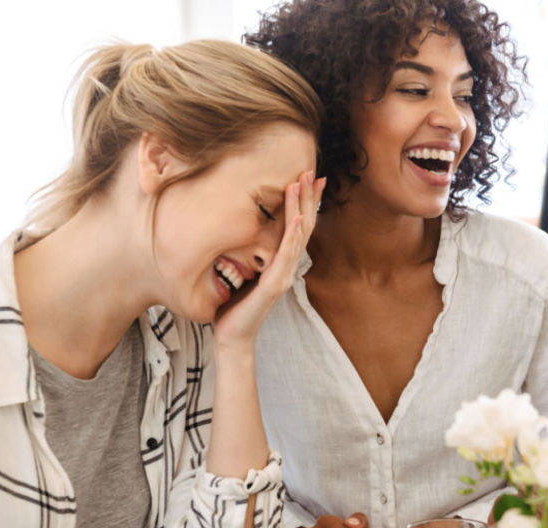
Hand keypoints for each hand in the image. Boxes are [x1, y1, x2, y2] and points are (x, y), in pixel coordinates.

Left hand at [213, 171, 324, 349]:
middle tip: (314, 171)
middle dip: (308, 197)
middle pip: (304, 225)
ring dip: (301, 207)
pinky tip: (297, 218)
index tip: (311, 179)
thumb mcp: (243, 272)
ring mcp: (283, 275)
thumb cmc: (234, 307)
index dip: (306, 202)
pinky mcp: (274, 284)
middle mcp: (287, 266)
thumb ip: (251, 254)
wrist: (232, 336)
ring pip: (298, 235)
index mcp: (281, 262)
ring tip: (303, 183)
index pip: (298, 226)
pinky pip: (286, 255)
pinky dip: (293, 235)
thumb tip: (244, 231)